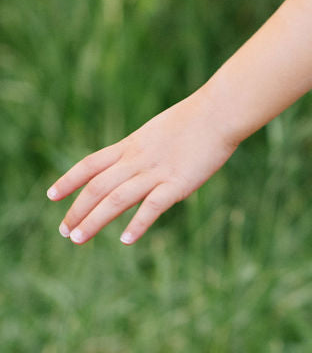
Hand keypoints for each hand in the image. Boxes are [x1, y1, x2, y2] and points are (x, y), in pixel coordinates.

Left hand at [46, 91, 238, 245]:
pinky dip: (138, 224)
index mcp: (131, 145)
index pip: (90, 164)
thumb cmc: (194, 121)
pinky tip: (126, 240)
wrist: (219, 112)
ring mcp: (156, 172)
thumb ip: (143, 152)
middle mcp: (137, 159)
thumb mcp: (158, 133)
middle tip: (65, 232)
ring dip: (94, 220)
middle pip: (97, 186)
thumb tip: (135, 170)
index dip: (69, 180)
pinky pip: (152, 206)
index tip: (52, 196)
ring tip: (78, 238)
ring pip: (116, 198)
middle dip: (78, 210)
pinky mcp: (178, 183)